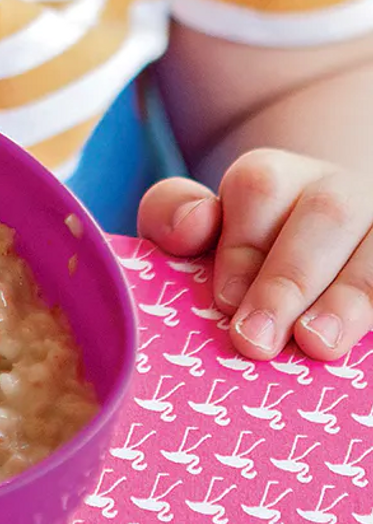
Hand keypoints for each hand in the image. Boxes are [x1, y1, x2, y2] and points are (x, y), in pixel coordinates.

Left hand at [138, 149, 372, 361]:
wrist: (308, 270)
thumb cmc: (236, 260)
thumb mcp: (192, 236)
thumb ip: (170, 216)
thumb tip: (192, 224)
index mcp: (274, 177)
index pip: (259, 187)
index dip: (241, 247)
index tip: (224, 301)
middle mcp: (336, 189)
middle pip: (327, 214)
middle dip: (288, 281)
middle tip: (256, 341)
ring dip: (349, 298)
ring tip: (317, 346)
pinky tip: (363, 340)